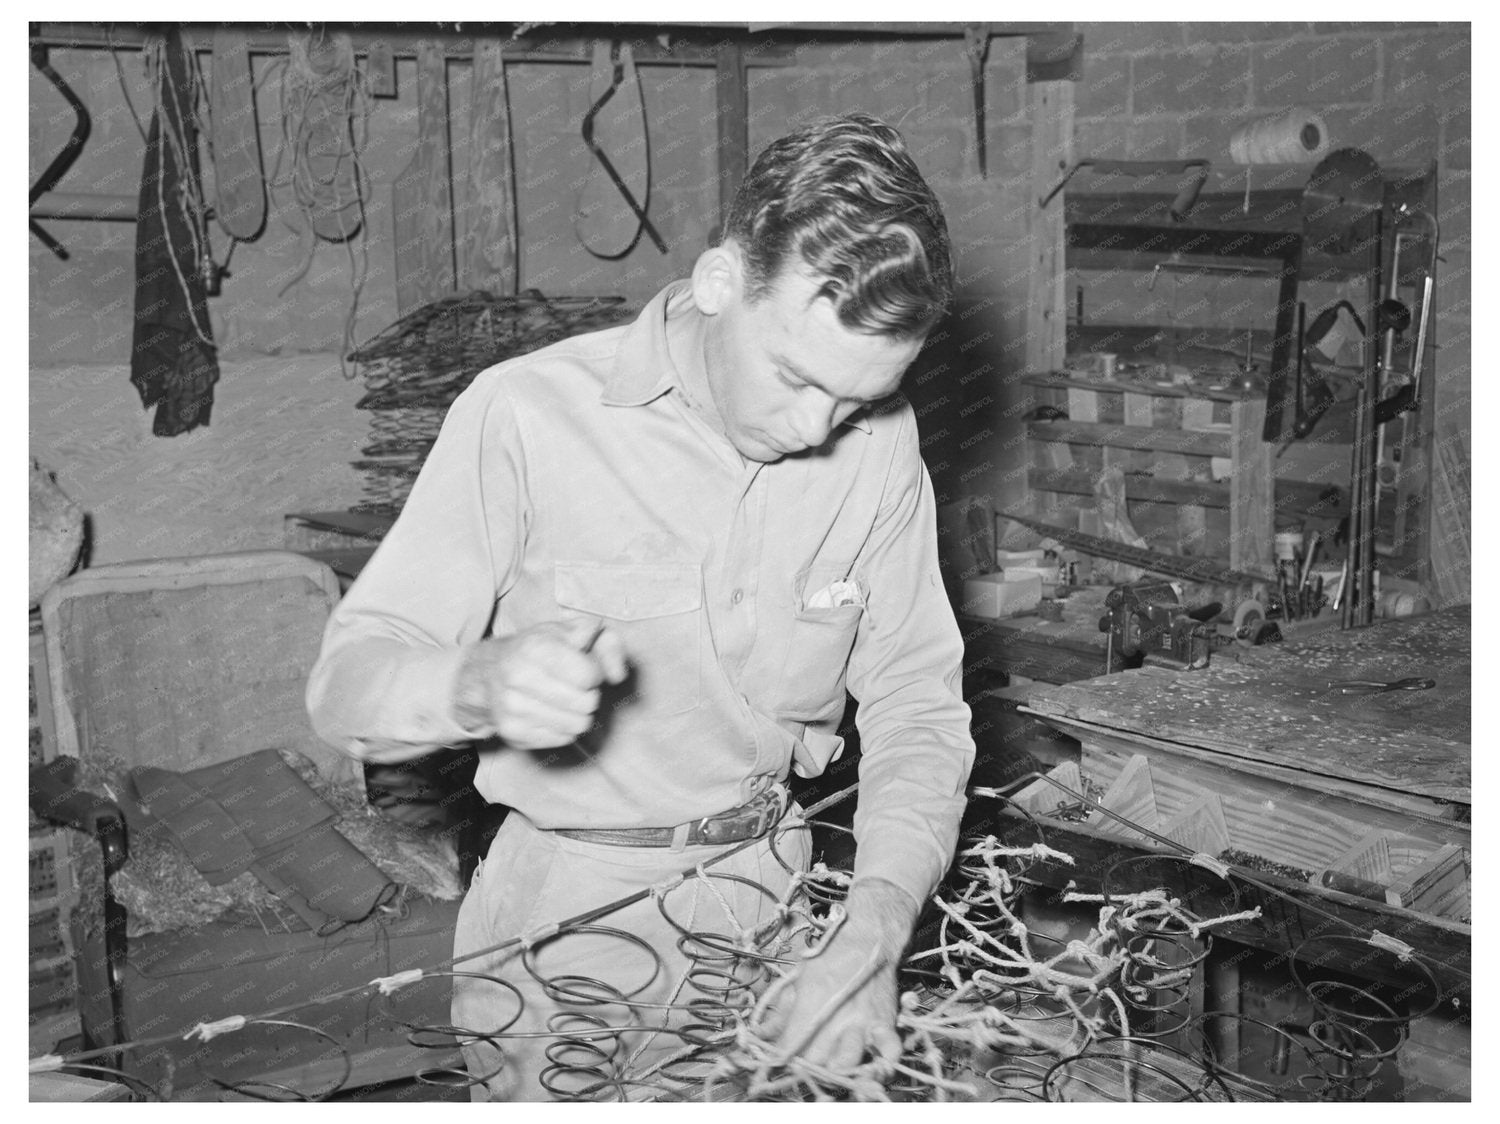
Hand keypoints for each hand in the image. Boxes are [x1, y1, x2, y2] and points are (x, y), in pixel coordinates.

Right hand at [452, 618, 627, 748]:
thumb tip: (618, 676)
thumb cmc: (539, 649)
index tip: (584, 667)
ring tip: (564, 699)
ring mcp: (512, 708)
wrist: (488, 672)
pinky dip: (564, 727)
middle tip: (575, 686)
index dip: (594, 672)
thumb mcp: (574, 632)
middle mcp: (518, 677)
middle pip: (586, 703)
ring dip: (579, 714)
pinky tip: (552, 712)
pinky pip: (562, 739)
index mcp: (535, 647)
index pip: (588, 675)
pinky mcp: (512, 732)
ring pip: (577, 725)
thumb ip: (607, 644)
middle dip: (589, 695)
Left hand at [756, 879, 916, 1077]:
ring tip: (830, 1069)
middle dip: (805, 1067)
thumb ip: (780, 1013)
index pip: (789, 1047)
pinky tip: (870, 1066)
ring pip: (846, 1065)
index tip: (778, 1063)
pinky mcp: (886, 1023)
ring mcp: (863, 1022)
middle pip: (814, 1061)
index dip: (780, 1059)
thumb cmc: (830, 957)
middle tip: (802, 1065)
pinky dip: (881, 1065)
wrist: (869, 938)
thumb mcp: (799, 980)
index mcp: (810, 1004)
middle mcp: (836, 1017)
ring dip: (835, 1072)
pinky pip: (888, 1054)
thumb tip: (759, 1036)